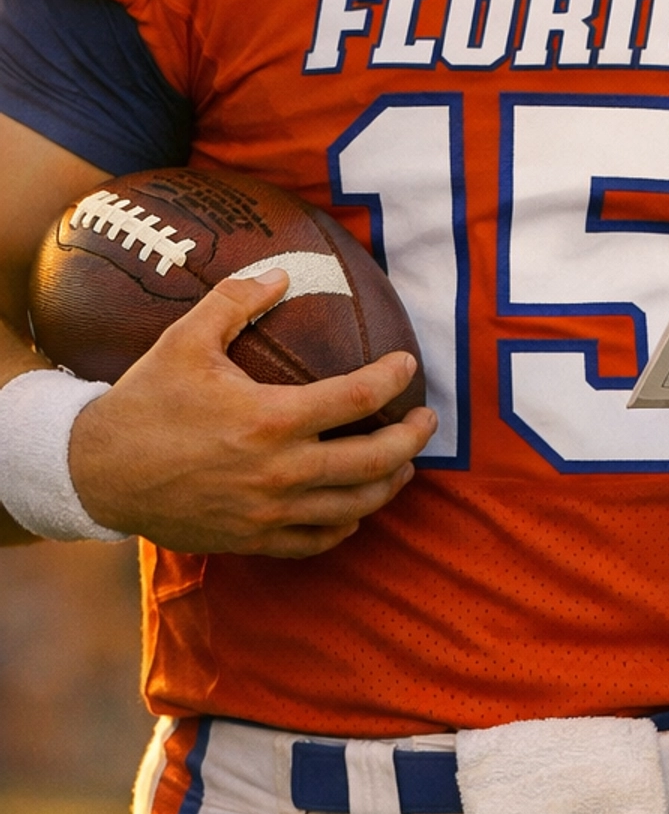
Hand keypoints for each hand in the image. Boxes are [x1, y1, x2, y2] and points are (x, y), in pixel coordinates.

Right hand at [68, 270, 436, 557]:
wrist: (96, 472)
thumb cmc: (145, 401)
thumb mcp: (186, 338)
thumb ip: (237, 300)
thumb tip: (284, 272)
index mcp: (270, 418)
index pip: (358, 397)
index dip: (394, 378)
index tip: (408, 365)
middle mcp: (279, 472)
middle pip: (373, 461)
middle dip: (411, 439)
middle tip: (426, 421)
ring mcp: (269, 513)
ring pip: (355, 507)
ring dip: (389, 483)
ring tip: (403, 463)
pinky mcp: (253, 539)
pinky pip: (318, 541)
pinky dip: (346, 525)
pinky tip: (354, 507)